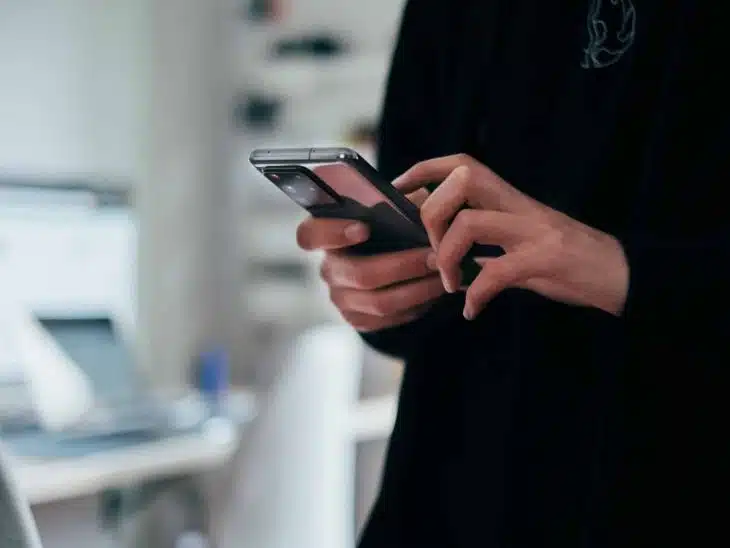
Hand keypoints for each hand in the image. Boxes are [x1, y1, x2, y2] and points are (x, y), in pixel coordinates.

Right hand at [296, 188, 444, 331]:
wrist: (394, 260)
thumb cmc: (393, 226)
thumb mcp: (394, 208)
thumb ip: (399, 203)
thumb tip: (418, 205)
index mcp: (327, 235)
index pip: (310, 234)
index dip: (332, 233)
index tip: (363, 228)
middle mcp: (329, 268)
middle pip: (360, 274)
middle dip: (403, 265)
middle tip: (435, 256)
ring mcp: (341, 297)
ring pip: (380, 302)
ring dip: (417, 289)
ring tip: (443, 275)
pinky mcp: (358, 319)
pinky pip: (389, 318)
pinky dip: (416, 305)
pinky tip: (434, 291)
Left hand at [394, 154, 629, 319]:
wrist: (620, 274)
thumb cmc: (566, 261)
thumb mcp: (519, 245)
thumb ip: (482, 246)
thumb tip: (436, 254)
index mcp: (510, 199)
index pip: (461, 164)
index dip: (423, 170)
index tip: (398, 191)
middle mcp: (519, 206)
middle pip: (461, 180)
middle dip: (431, 213)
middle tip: (430, 251)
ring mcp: (534, 230)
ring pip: (471, 223)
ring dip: (448, 257)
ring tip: (451, 285)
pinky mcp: (546, 259)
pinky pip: (498, 272)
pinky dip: (477, 294)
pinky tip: (473, 310)